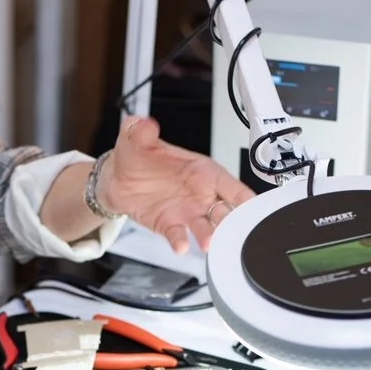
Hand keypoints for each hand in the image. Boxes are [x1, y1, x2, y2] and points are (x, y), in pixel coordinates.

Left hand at [98, 115, 254, 252]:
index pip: (232, 184)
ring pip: (207, 227)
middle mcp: (201, 194)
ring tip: (207, 242)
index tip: (255, 206)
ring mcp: (187, 212)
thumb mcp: (137, 137)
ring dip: (209, 236)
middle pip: (226, 211)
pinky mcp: (170, 225)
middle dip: (233, 222)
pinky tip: (180, 246)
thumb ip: (142, 130)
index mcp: (203, 171)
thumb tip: (144, 123)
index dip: (246, 196)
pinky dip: (181, 241)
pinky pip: (179, 235)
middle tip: (233, 229)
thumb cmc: (137, 156)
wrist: (116, 177)